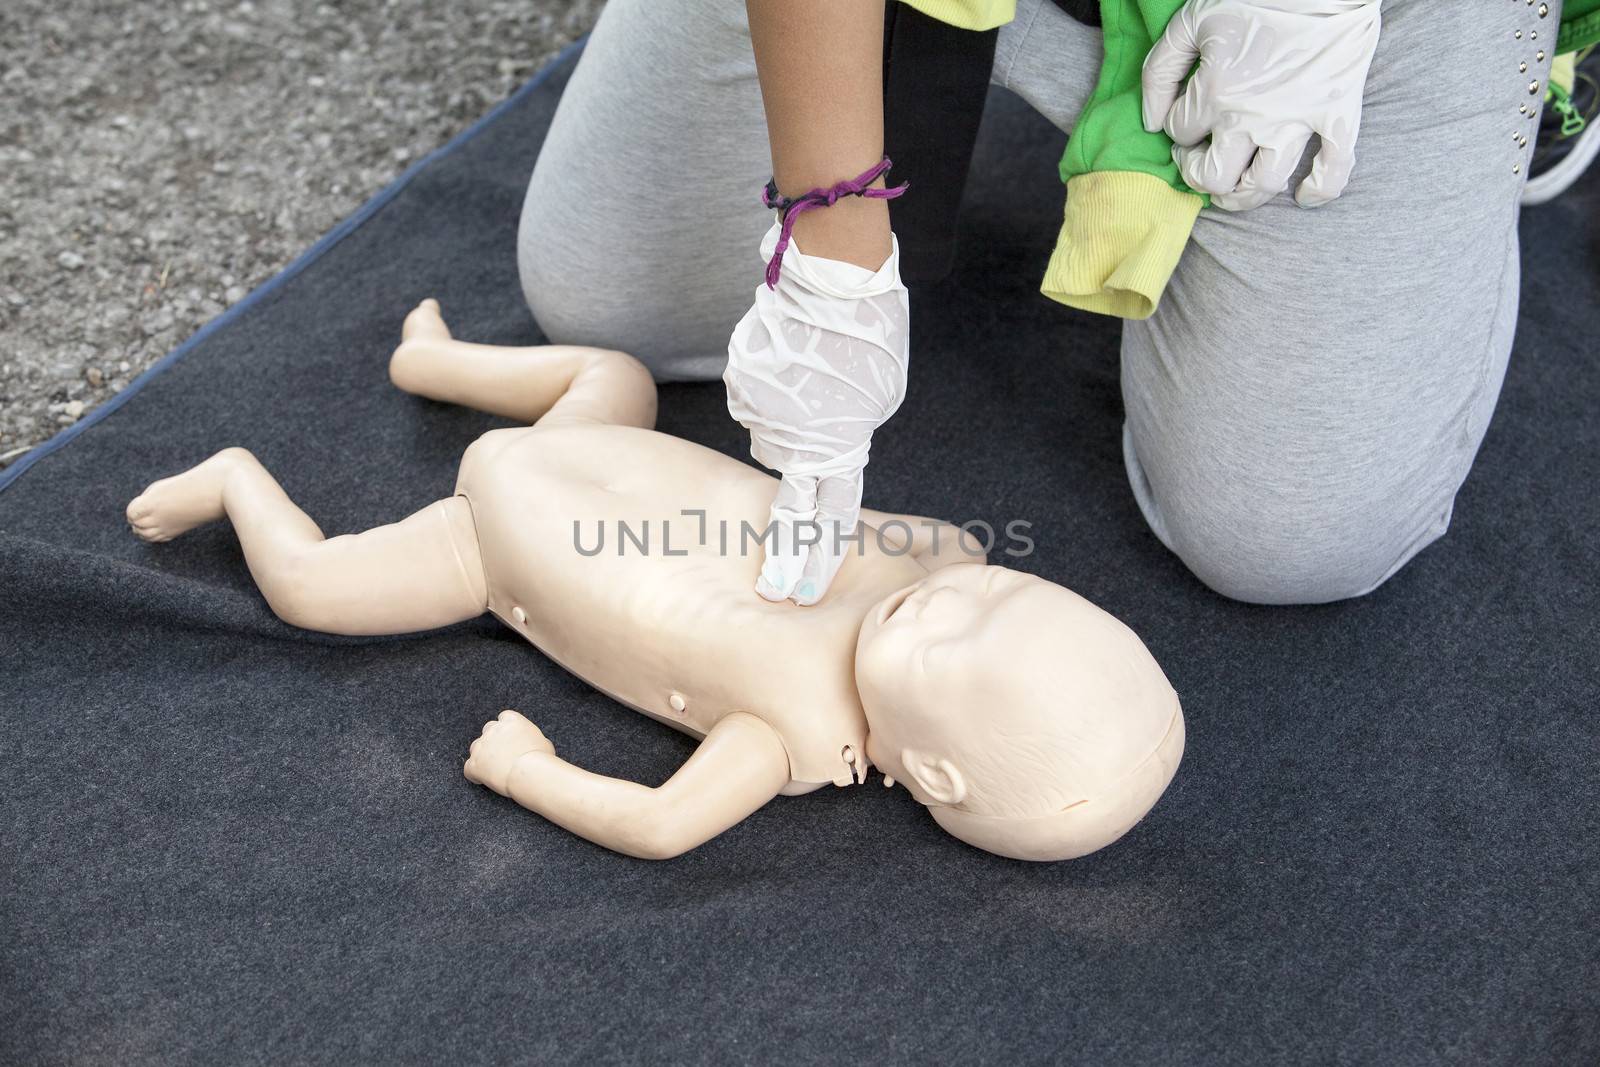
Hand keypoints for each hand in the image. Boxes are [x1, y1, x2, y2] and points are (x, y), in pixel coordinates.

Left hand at [464, 710, 554, 796]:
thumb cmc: (541, 758)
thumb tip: (536, 744)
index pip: (504, 717)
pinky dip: (475, 774)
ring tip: (493, 768)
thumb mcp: (544, 742)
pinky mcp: (474, 764)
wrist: (529, 773)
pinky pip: (469, 768)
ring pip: (476, 747)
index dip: (506, 729)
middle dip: (493, 740)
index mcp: (511, 721)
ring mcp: (482, 746)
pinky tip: (483, 779)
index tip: (510, 738)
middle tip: (502, 754)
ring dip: (482, 755)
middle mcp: (494, 729)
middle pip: (488, 730)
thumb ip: (534, 739)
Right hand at [724, 220, 909, 605]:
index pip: (822, 521)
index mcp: (836, 449)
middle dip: (800, 479)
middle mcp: (789, 439)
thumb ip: (852, 436)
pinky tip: (793, 355)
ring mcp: (758, 409)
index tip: (795, 594)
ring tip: (815, 372)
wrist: (833, 276)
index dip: (810, 562)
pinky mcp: (739, 379)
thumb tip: (826, 444)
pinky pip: (756, 395)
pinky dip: (773, 384)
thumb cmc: (870, 333)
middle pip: (792, 473)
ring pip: (772, 430)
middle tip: (790, 519)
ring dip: (791, 415)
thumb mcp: (881, 399)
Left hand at [1141, 0, 1381, 211]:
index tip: (1183, 118)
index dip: (1176, 128)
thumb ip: (1160, 71)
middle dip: (1198, 176)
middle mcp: (1253, 117)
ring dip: (1244, 197)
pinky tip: (1305, 197)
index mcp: (1216, 92)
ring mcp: (1298, 119)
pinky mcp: (1338, 113)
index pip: (1180, 132)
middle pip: (1216, 177)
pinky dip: (1322, 190)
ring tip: (1233, 192)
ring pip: (1264, 183)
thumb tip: (1151, 121)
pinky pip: (1335, 167)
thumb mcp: (1191, 22)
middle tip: (1198, 162)